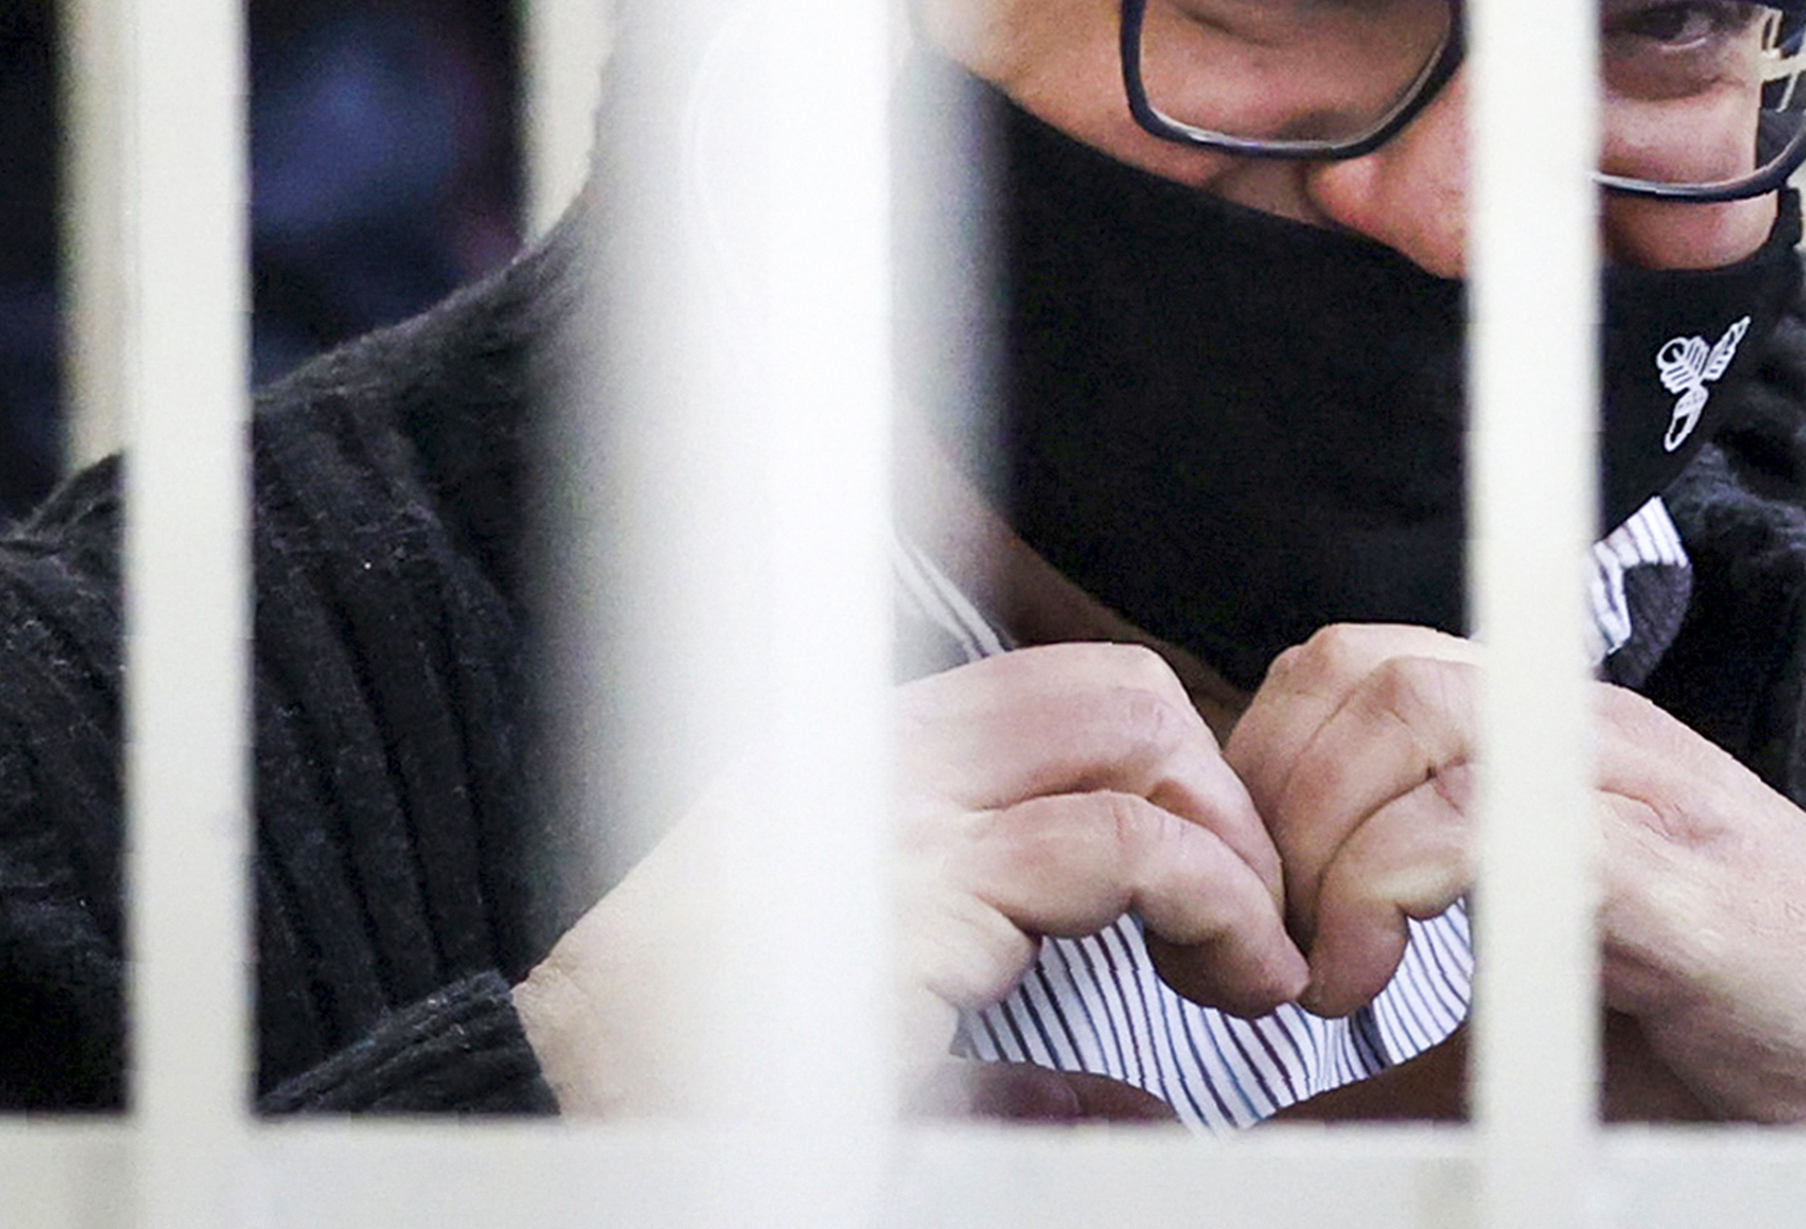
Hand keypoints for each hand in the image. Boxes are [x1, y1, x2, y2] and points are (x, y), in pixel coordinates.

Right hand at [510, 642, 1305, 1115]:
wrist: (553, 1118)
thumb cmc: (674, 1076)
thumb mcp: (850, 1007)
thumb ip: (978, 1009)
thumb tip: (1107, 1068)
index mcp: (848, 771)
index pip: (1053, 698)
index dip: (1163, 774)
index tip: (1211, 872)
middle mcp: (868, 766)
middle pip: (1105, 688)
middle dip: (1210, 786)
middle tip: (1245, 911)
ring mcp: (890, 820)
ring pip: (1125, 736)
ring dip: (1228, 849)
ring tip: (1252, 959)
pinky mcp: (914, 900)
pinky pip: (1113, 852)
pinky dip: (1206, 903)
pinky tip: (1221, 972)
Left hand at [1225, 623, 1805, 1123]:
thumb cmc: (1726, 1020)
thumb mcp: (1519, 1025)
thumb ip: (1400, 1039)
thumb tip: (1272, 1094)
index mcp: (1543, 745)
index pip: (1353, 666)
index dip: (1263, 763)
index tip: (1244, 898)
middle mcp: (1582, 740)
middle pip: (1367, 676)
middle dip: (1276, 806)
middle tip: (1270, 944)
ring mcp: (1636, 796)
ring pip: (1423, 719)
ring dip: (1328, 847)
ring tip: (1324, 975)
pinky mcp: (1676, 884)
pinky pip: (1508, 823)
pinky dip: (1400, 890)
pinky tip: (1378, 983)